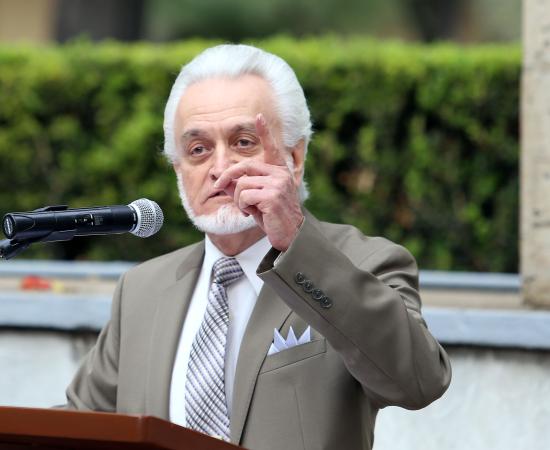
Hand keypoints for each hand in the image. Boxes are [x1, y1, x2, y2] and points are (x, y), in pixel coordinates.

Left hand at [214, 114, 303, 250]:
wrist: (289, 235)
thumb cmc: (271, 217)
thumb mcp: (253, 199)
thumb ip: (238, 186)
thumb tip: (219, 176)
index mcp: (278, 172)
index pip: (271, 148)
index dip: (264, 132)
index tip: (258, 117)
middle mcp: (280, 174)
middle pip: (244, 166)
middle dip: (227, 177)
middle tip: (217, 187)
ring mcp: (277, 184)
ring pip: (242, 183)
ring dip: (238, 199)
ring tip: (247, 209)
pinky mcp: (272, 196)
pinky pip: (244, 195)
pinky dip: (242, 206)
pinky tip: (251, 213)